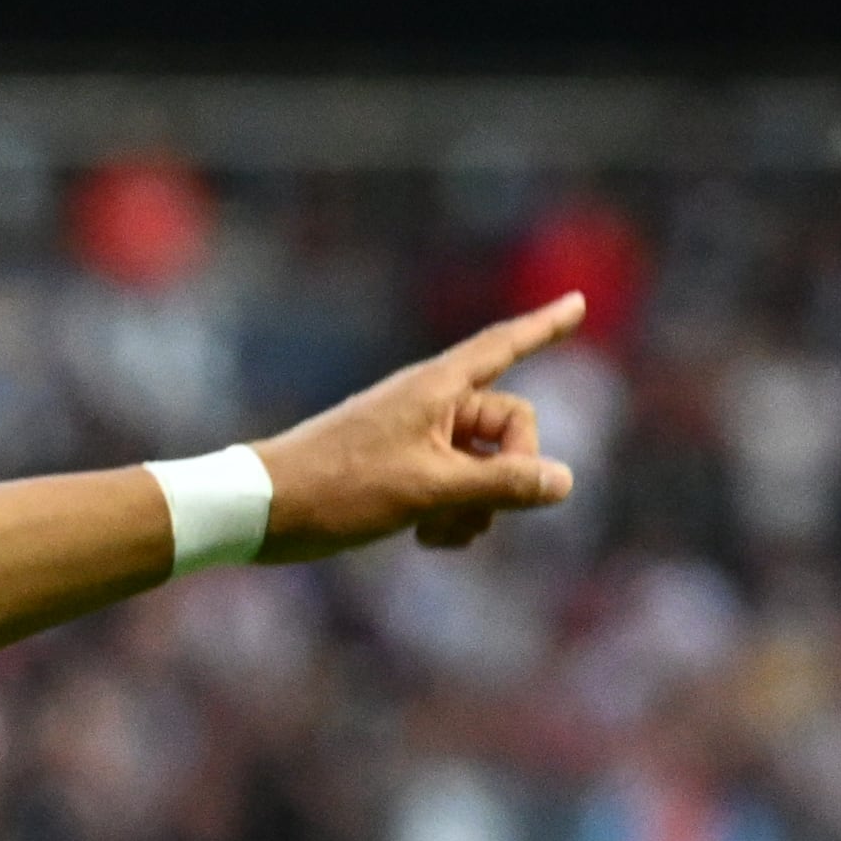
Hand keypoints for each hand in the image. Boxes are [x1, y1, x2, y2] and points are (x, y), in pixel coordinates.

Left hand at [253, 292, 586, 560]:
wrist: (261, 511)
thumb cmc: (339, 489)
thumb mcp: (430, 489)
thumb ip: (501, 484)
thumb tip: (564, 480)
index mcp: (436, 389)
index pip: (504, 347)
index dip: (545, 327)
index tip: (579, 301)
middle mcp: (430, 406)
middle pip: (510, 429)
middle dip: (507, 476)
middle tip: (472, 511)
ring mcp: (416, 439)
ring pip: (485, 468)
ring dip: (477, 506)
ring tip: (435, 530)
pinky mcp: (401, 471)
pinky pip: (455, 489)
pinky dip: (452, 515)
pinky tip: (424, 539)